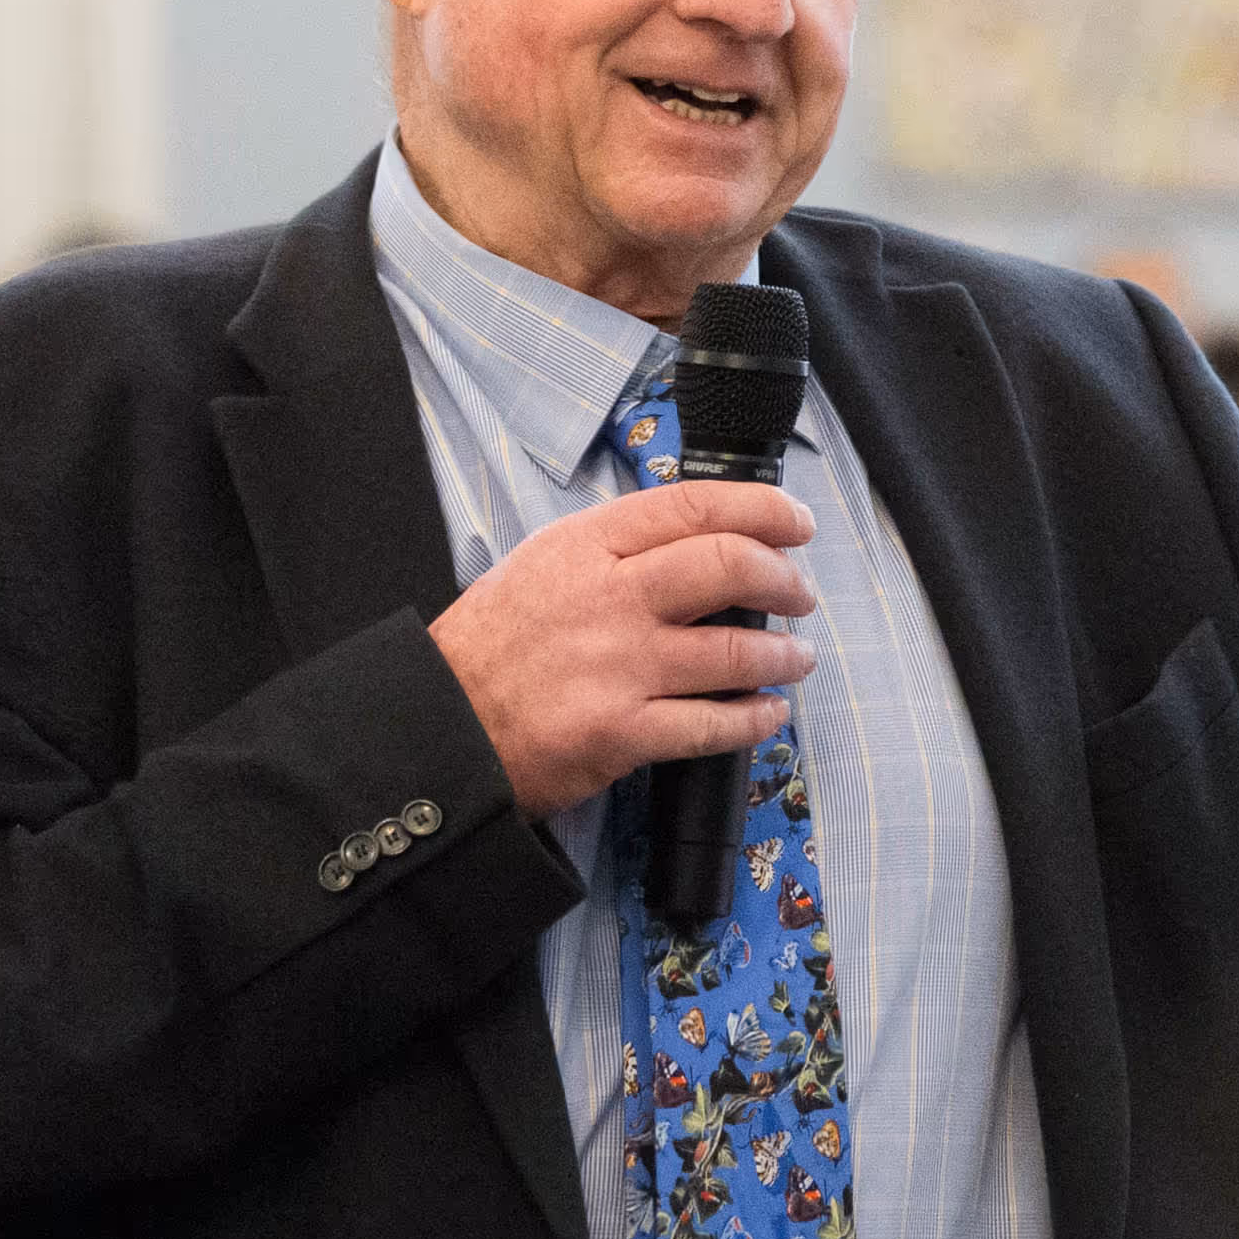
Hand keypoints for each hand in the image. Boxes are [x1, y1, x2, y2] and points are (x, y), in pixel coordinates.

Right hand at [428, 480, 823, 819]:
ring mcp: (617, 666)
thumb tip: (698, 542)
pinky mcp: (620, 732)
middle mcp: (608, 597)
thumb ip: (615, 550)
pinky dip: (755, 719)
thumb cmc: (491, 648)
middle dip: (783, 578)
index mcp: (586, 546)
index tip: (796, 522)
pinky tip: (768, 712)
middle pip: (728, 566)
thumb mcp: (540, 565)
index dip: (763, 509)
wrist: (438, 725)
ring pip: (733, 650)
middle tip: (799, 593)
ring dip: (783, 654)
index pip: (694, 506)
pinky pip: (712, 726)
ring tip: (797, 657)